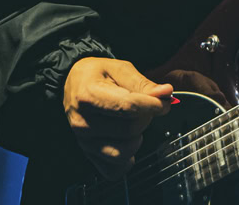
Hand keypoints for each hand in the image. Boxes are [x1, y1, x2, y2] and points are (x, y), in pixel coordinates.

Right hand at [63, 57, 172, 178]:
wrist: (73, 84)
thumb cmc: (96, 75)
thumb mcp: (119, 69)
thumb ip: (142, 83)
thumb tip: (165, 92)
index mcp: (88, 96)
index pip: (128, 107)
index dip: (152, 105)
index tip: (163, 102)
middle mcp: (83, 122)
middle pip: (129, 129)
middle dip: (146, 118)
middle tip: (147, 107)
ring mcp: (85, 141)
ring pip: (123, 152)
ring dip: (138, 138)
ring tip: (135, 123)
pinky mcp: (89, 154)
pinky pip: (114, 170)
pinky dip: (127, 160)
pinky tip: (128, 142)